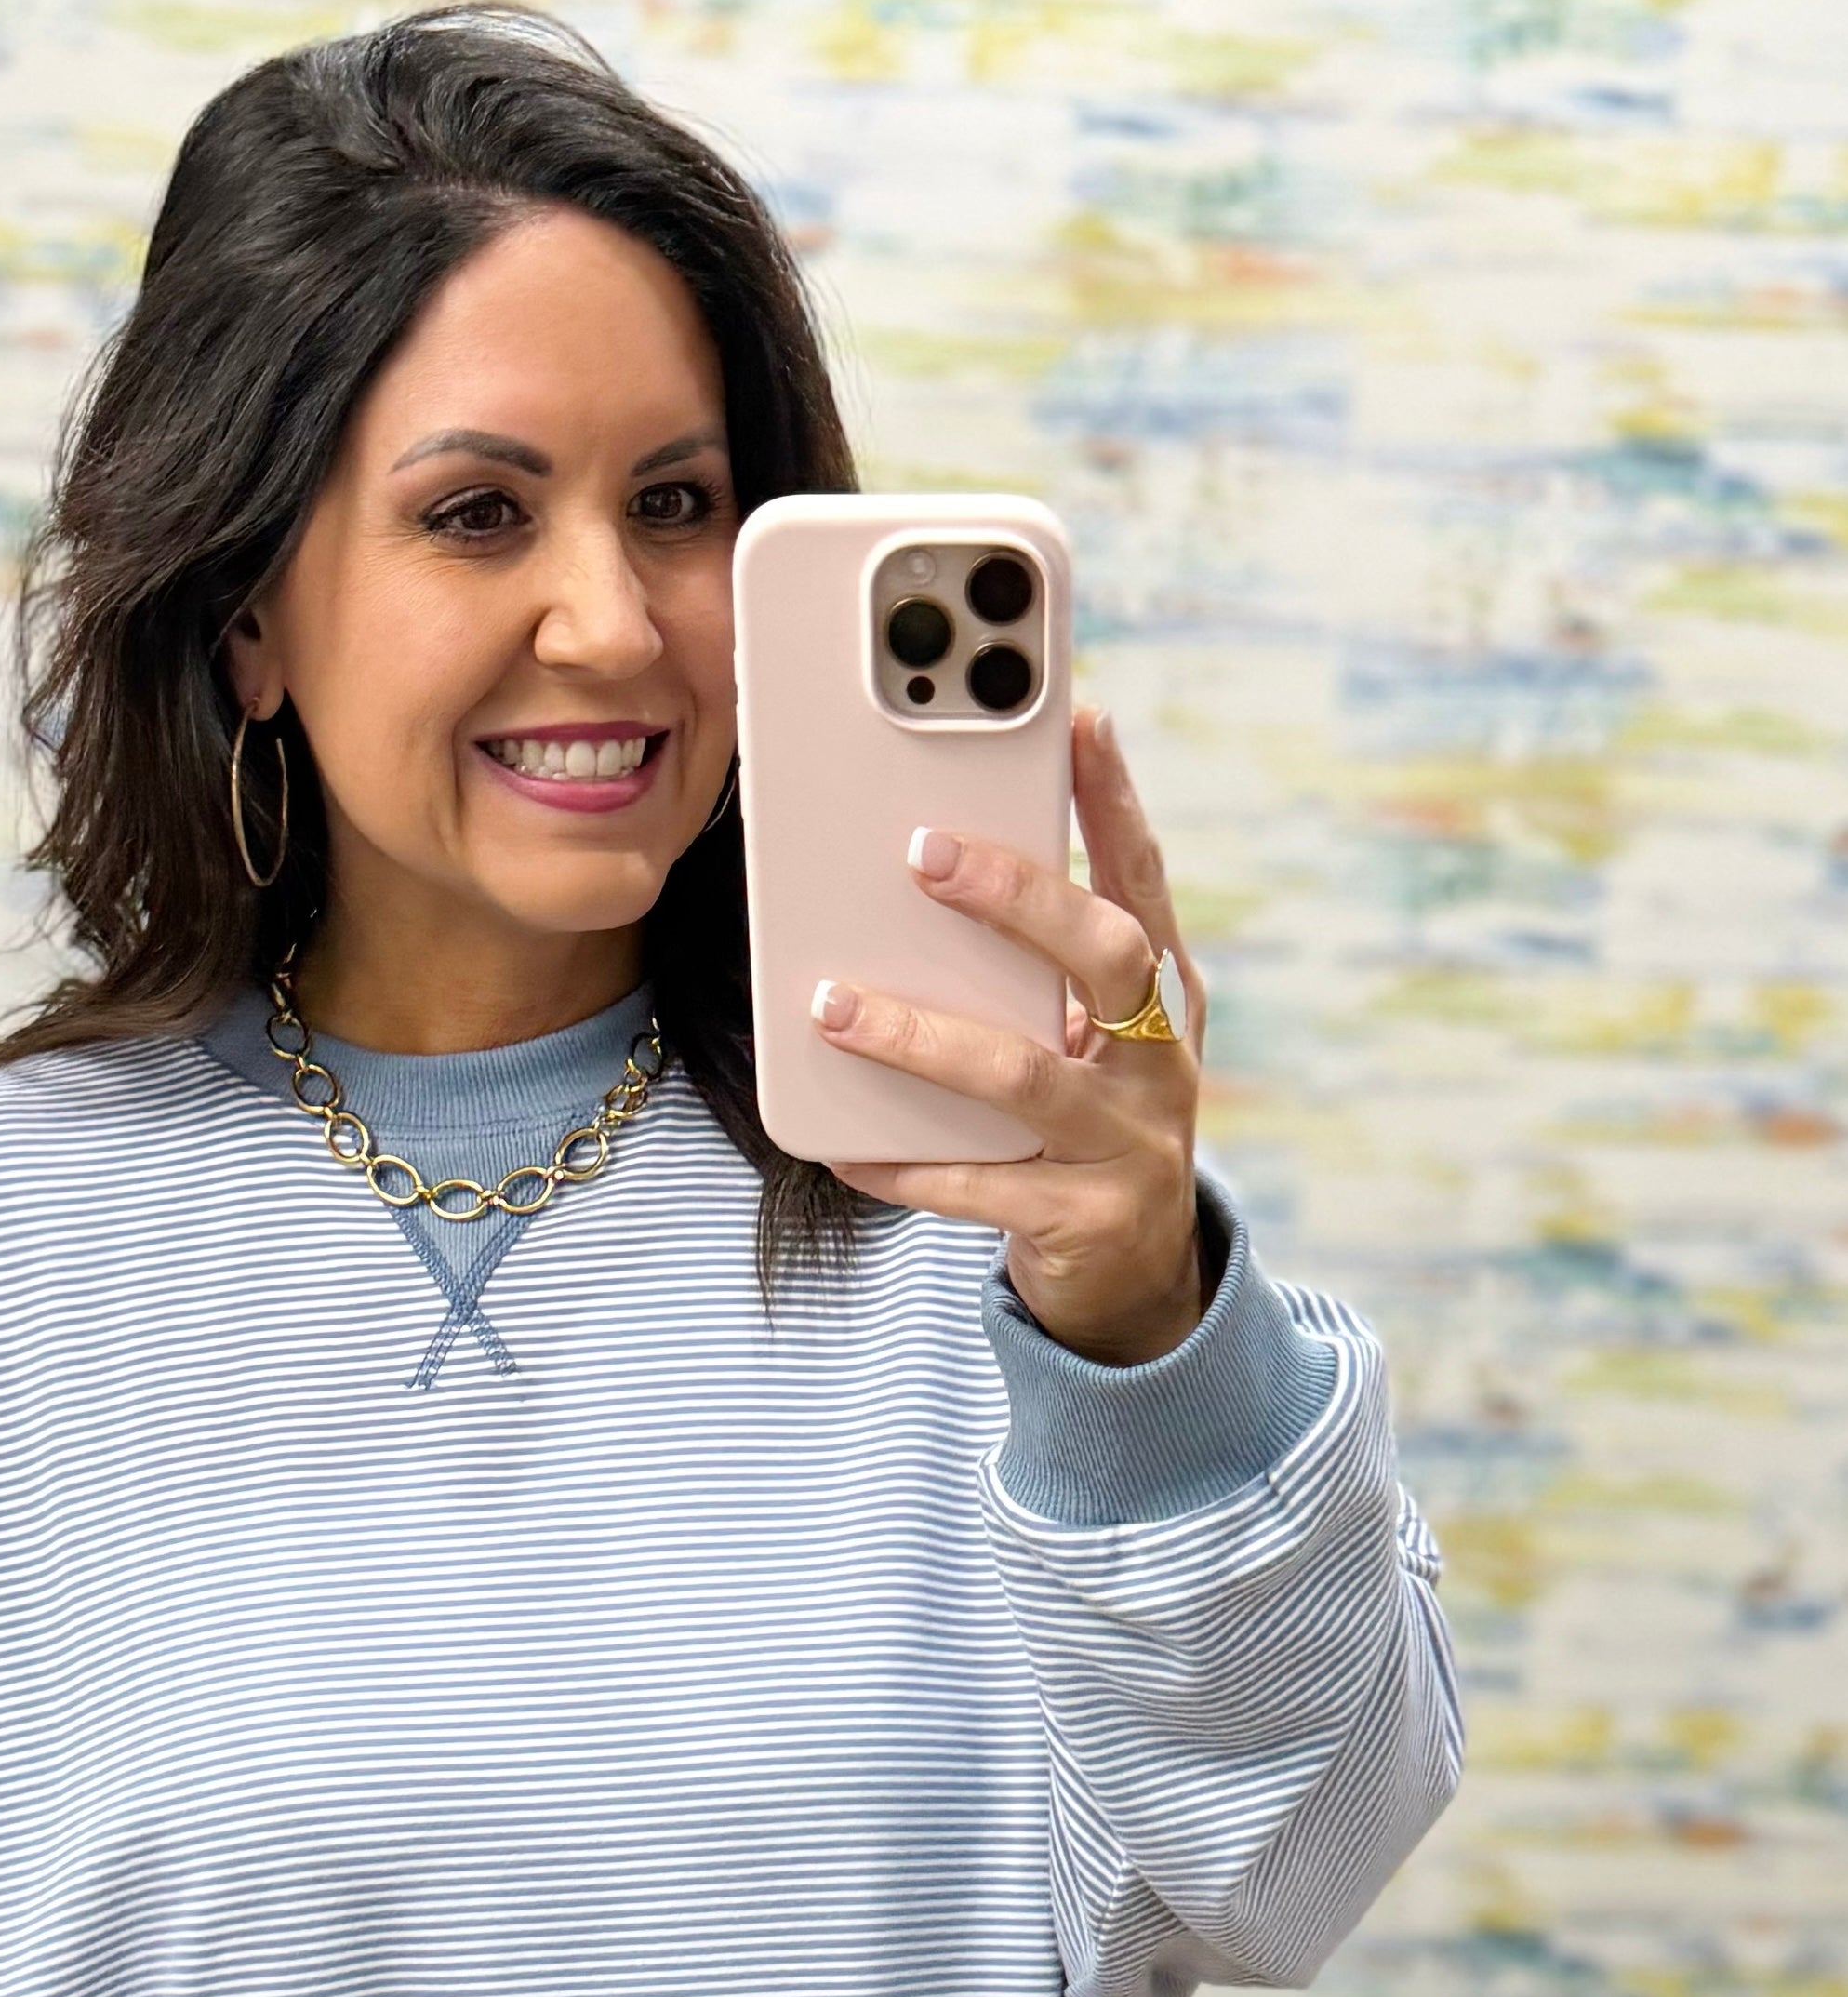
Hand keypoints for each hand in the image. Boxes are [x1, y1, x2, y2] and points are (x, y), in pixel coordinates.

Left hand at [809, 707, 1207, 1365]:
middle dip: (1018, 897)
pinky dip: (905, 1163)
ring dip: (922, 1036)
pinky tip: (844, 1146)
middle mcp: (1160, 1063)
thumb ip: (1029, 974)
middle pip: (1106, 956)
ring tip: (834, 1007)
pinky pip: (979, 1188)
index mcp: (1162, 999)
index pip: (1144, 880)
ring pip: (1023, 1075)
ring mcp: (1130, 1144)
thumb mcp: (1080, 1042)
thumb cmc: (1083, 1127)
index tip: (1082, 717)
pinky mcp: (1083, 1220)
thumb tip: (911, 880)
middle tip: (921, 853)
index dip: (1117, 800)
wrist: (1135, 1278)